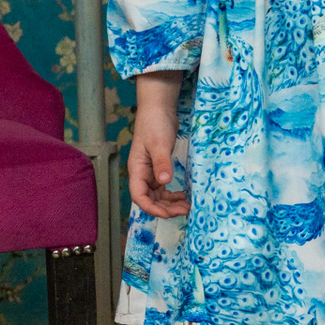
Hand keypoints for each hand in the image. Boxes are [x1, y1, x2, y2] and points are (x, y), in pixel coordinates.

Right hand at [129, 73, 188, 217]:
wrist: (159, 110)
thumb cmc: (155, 125)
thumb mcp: (159, 144)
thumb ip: (162, 163)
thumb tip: (164, 181)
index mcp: (137, 170)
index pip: (139, 196)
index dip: (151, 208)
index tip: (167, 214)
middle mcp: (142, 174)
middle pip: (150, 199)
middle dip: (165, 208)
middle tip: (185, 211)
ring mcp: (150, 172)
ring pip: (158, 196)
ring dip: (170, 203)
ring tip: (188, 206)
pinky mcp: (159, 168)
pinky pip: (164, 188)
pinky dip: (173, 195)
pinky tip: (184, 196)